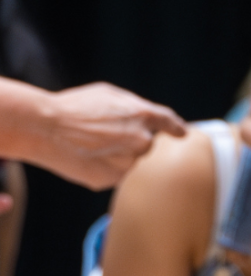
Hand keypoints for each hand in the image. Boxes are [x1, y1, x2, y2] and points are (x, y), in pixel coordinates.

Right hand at [39, 83, 185, 188]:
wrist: (43, 128)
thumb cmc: (73, 107)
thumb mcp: (108, 95)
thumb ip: (135, 107)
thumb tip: (152, 120)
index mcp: (144, 117)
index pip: (173, 126)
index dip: (177, 131)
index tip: (181, 136)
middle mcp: (142, 142)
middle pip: (153, 150)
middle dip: (140, 146)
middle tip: (115, 139)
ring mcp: (129, 164)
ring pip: (135, 166)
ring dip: (123, 160)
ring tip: (95, 147)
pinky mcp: (113, 180)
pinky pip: (118, 177)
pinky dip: (108, 170)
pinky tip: (89, 159)